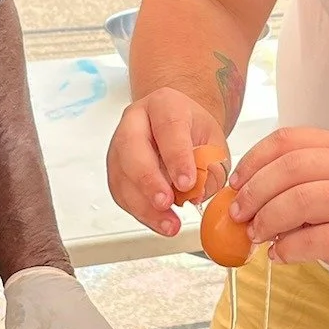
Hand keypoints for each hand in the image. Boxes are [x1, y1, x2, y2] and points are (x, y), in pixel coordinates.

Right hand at [108, 86, 228, 235]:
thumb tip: (196, 193)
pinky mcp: (115, 168)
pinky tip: (159, 222)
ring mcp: (119, 143)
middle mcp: (135, 120)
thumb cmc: (194, 132)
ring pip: (122, 174)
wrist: (177, 126)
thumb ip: (210, 165)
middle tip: (167, 202)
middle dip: (149, 180)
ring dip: (144, 204)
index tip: (187, 183)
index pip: (168, 127)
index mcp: (164, 104)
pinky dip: (140, 211)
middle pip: (132, 147)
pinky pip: (120, 192)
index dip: (177, 157)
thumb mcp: (213, 142)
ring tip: (169, 224)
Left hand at [230, 128, 328, 299]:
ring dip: (268, 220)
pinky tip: (279, 256)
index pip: (289, 140)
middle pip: (291, 167)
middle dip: (255, 192)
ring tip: (256, 236)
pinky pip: (317, 239)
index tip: (236, 184)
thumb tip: (246, 198)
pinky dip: (289, 248)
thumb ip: (302, 186)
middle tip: (238, 214)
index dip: (254, 161)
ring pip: (301, 200)